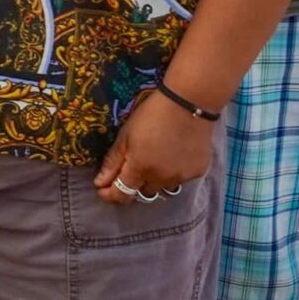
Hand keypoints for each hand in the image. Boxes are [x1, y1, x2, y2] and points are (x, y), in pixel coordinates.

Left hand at [95, 88, 216, 205]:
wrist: (188, 104)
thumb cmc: (151, 115)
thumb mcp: (125, 136)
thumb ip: (113, 162)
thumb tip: (100, 183)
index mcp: (141, 169)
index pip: (122, 194)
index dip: (110, 195)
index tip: (103, 189)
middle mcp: (162, 178)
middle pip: (142, 192)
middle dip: (133, 184)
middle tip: (130, 168)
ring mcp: (182, 177)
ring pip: (162, 187)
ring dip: (154, 179)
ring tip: (154, 158)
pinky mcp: (198, 172)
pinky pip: (179, 179)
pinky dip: (172, 172)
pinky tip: (172, 154)